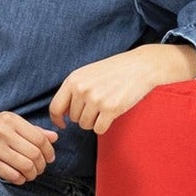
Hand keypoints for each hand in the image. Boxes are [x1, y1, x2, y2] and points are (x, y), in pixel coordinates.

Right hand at [0, 110, 56, 183]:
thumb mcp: (10, 123)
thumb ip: (33, 130)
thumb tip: (54, 137)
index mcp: (10, 119)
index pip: (39, 138)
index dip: (49, 151)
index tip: (50, 157)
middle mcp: (2, 132)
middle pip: (34, 154)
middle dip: (42, 165)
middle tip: (41, 167)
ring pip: (26, 166)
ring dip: (33, 173)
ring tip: (32, 173)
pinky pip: (13, 175)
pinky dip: (21, 179)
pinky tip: (20, 176)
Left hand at [50, 42, 195, 137]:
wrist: (139, 67)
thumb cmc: (113, 71)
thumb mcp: (87, 74)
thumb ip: (73, 90)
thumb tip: (62, 114)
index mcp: (73, 80)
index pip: (55, 107)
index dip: (57, 119)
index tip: (63, 124)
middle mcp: (82, 89)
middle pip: (74, 119)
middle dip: (84, 116)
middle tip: (98, 105)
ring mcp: (96, 99)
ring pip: (85, 125)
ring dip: (94, 121)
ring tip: (105, 108)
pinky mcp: (110, 109)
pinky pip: (99, 129)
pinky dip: (104, 126)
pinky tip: (111, 114)